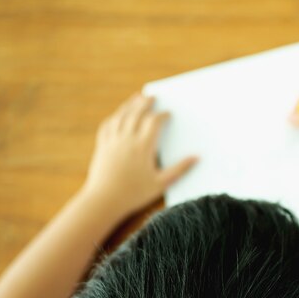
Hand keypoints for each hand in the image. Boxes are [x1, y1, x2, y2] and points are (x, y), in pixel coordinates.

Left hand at [82, 93, 197, 215]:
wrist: (104, 201)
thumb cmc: (134, 194)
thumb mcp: (161, 183)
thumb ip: (180, 169)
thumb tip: (196, 158)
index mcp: (143, 146)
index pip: (154, 122)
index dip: (162, 115)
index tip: (168, 114)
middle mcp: (127, 139)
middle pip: (137, 113)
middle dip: (145, 103)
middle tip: (152, 97)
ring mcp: (112, 141)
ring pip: (121, 116)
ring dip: (130, 104)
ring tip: (137, 98)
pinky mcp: (102, 146)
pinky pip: (107, 125)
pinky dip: (115, 116)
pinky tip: (118, 115)